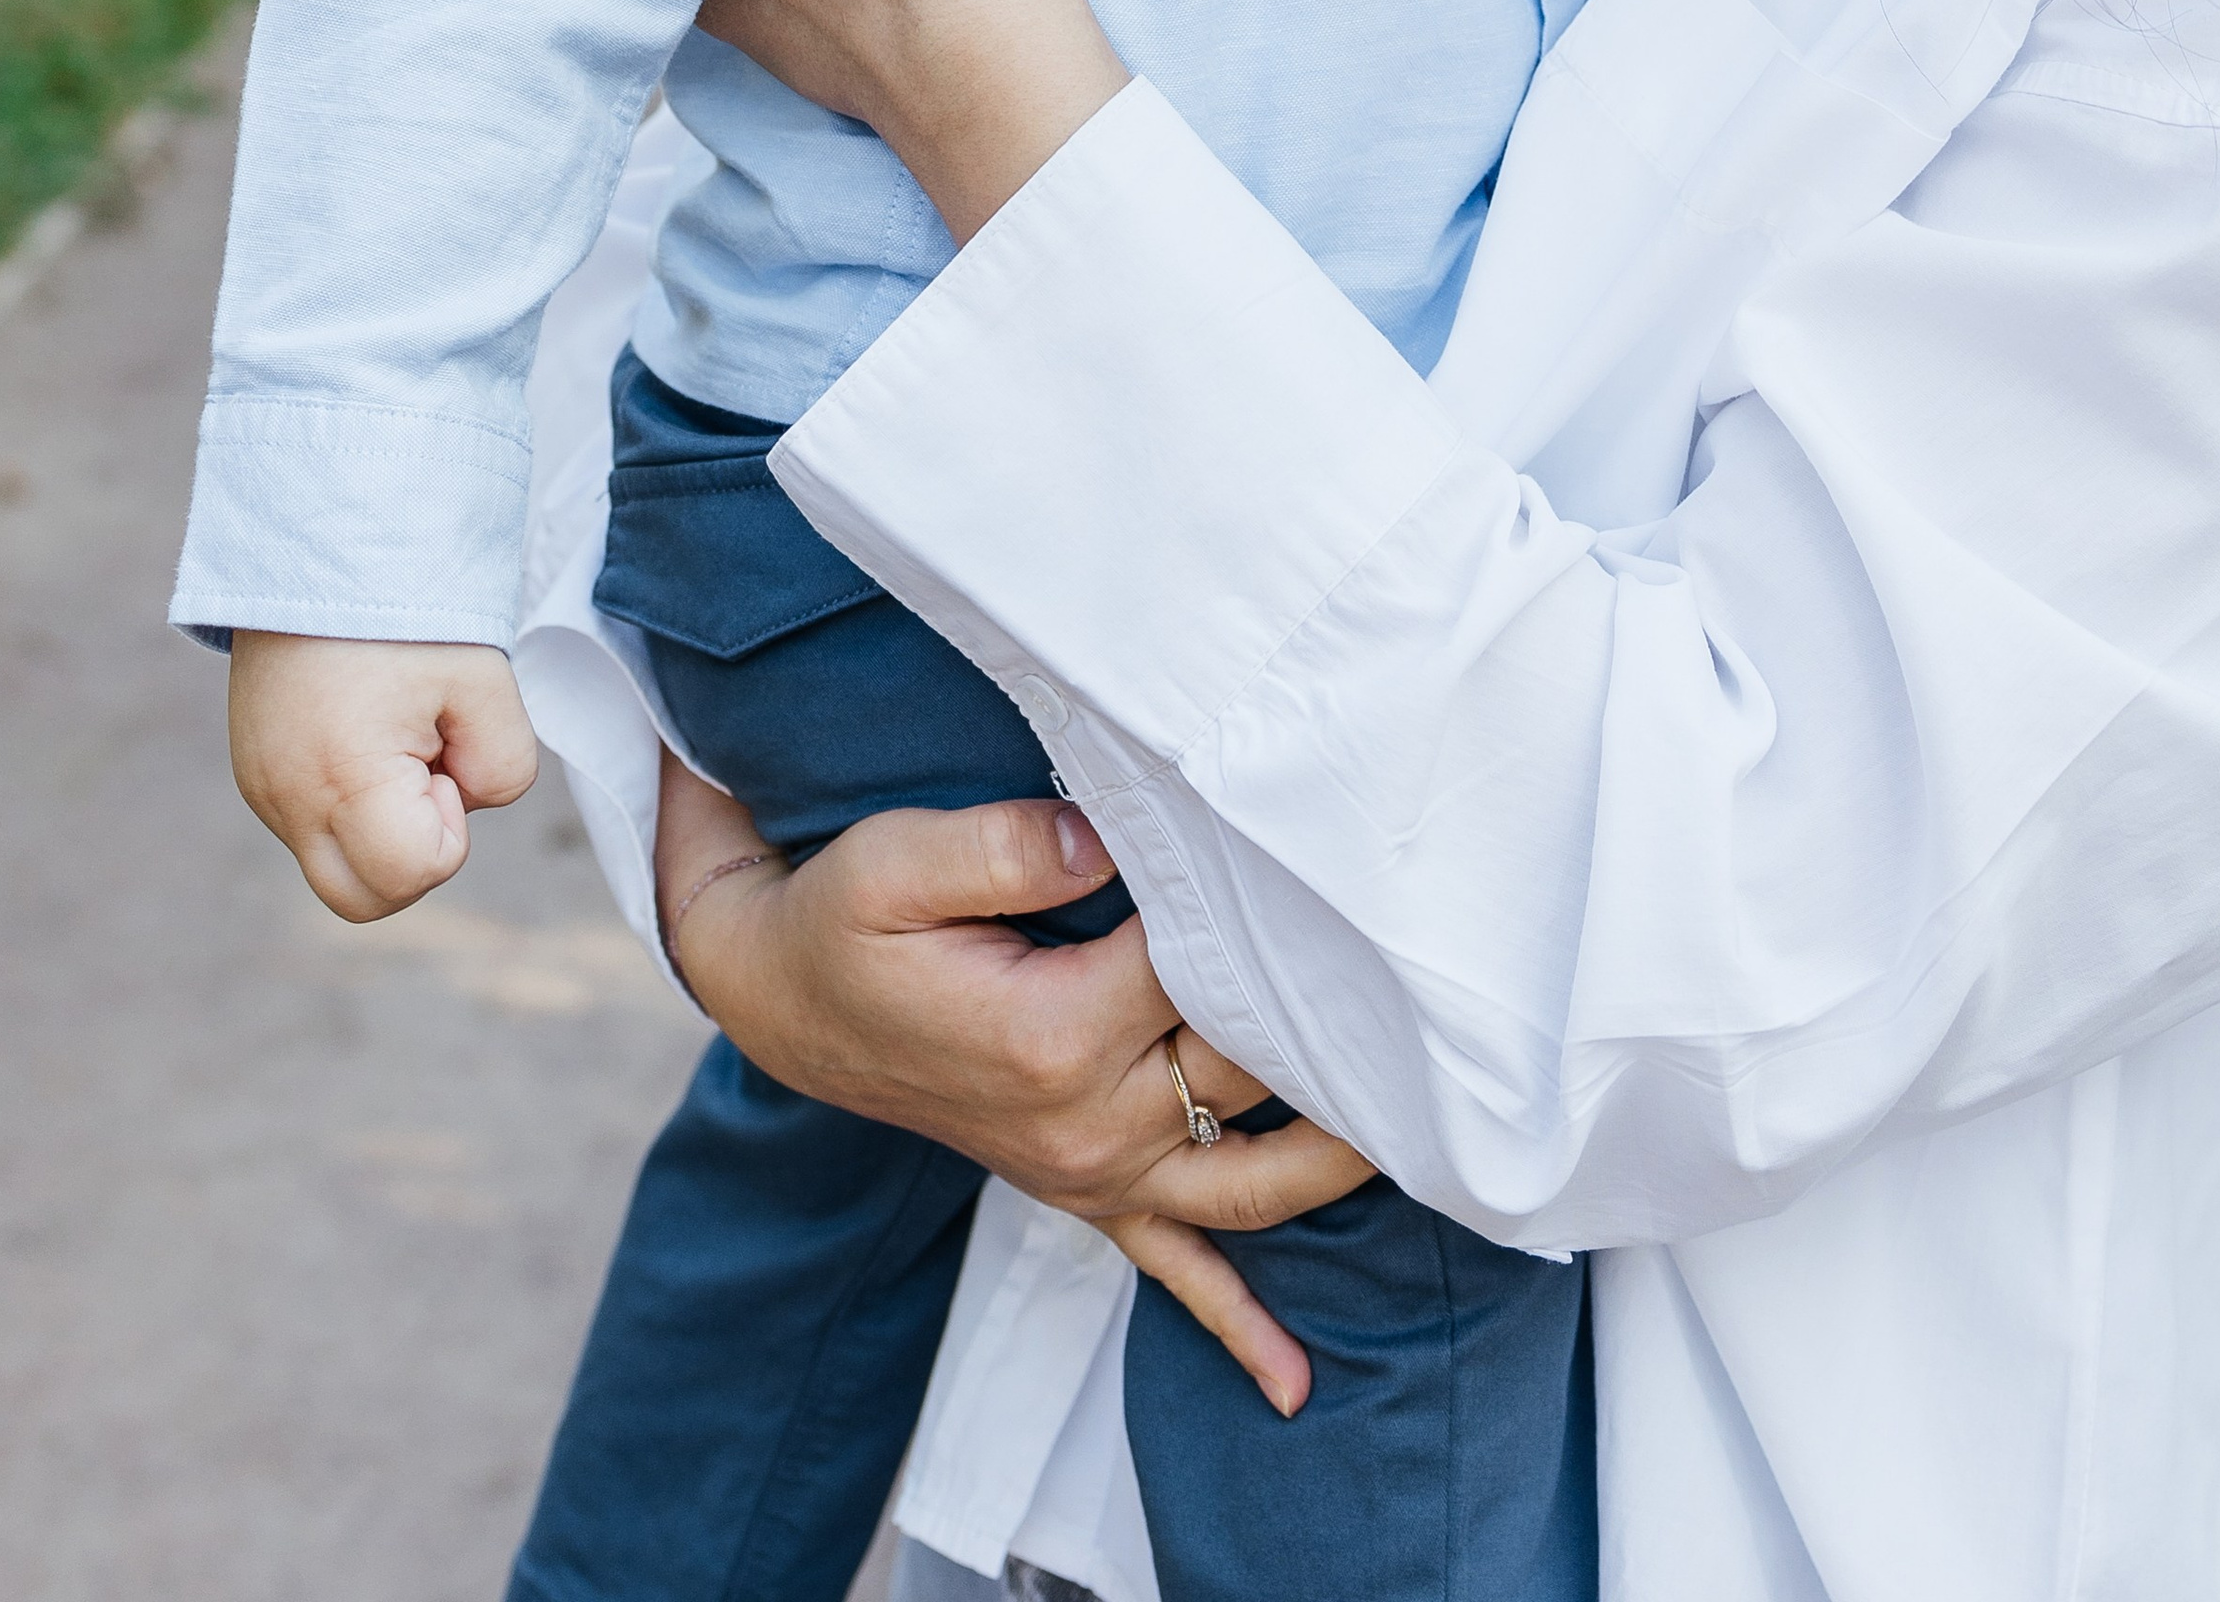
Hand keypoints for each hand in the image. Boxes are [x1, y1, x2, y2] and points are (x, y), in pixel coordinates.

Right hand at [228, 630, 538, 919]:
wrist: (321, 541)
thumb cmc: (407, 610)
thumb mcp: (485, 682)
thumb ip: (504, 767)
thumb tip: (466, 801)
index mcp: (343, 782)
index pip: (413, 875)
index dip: (450, 827)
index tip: (442, 751)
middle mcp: (288, 802)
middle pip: (365, 900)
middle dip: (413, 853)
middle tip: (426, 763)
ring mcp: (263, 790)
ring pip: (338, 864)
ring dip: (381, 825)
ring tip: (392, 735)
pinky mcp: (256, 773)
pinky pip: (312, 823)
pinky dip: (351, 800)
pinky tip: (363, 728)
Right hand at [658, 755, 1370, 1414]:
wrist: (788, 999)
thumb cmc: (845, 918)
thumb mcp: (900, 862)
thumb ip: (1008, 846)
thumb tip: (1106, 834)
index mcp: (1054, 1034)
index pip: (1203, 965)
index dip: (1259, 906)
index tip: (1314, 851)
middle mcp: (1086, 1118)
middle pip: (1249, 1068)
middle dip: (1330, 1019)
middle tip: (1421, 962)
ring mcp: (1089, 1169)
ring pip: (1248, 1186)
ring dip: (1340, 1159)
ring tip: (1431, 1127)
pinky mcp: (1083, 1191)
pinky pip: (1172, 1274)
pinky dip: (1238, 1328)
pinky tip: (1292, 1384)